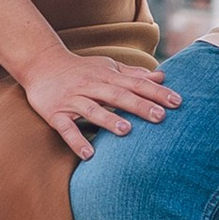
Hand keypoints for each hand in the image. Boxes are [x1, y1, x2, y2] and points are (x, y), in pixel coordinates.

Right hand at [21, 46, 180, 161]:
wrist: (41, 64)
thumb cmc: (81, 69)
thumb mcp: (107, 68)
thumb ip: (133, 75)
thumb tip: (161, 78)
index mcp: (106, 77)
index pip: (135, 84)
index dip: (155, 92)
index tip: (177, 102)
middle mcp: (91, 86)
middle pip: (117, 96)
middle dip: (139, 105)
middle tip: (160, 117)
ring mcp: (72, 100)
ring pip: (92, 109)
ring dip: (108, 120)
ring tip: (127, 131)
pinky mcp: (55, 114)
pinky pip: (66, 128)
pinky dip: (76, 141)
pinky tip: (89, 155)